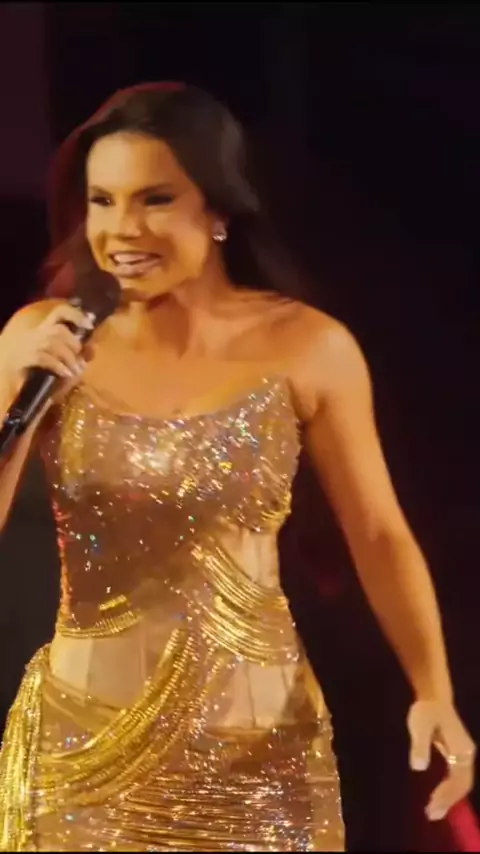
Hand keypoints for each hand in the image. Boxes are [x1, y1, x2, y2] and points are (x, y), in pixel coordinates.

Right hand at [1, 301, 93, 403]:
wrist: (3, 372)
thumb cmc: (28, 364)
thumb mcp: (51, 354)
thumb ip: (69, 350)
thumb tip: (92, 349)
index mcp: (39, 327)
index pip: (58, 311)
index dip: (75, 314)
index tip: (89, 324)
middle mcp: (33, 332)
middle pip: (59, 330)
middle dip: (73, 344)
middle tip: (79, 357)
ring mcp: (27, 344)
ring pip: (54, 343)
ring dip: (69, 358)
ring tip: (75, 370)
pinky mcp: (23, 358)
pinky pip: (46, 359)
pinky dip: (59, 367)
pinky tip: (65, 373)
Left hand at [408, 699, 475, 820]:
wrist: (434, 697)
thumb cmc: (427, 710)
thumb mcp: (420, 725)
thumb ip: (420, 745)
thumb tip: (418, 766)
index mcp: (462, 750)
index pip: (458, 779)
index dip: (447, 795)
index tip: (432, 806)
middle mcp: (467, 755)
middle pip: (463, 784)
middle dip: (449, 801)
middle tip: (431, 814)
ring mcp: (464, 755)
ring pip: (461, 782)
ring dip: (449, 797)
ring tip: (433, 811)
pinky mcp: (457, 754)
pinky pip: (457, 777)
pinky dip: (449, 789)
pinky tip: (438, 796)